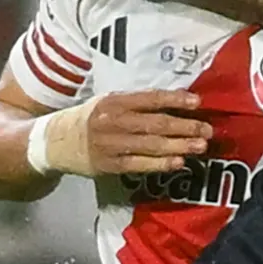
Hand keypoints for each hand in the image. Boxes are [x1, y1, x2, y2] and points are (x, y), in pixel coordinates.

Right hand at [81, 91, 213, 175]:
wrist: (55, 141)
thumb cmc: (89, 119)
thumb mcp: (107, 102)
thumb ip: (135, 104)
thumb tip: (174, 105)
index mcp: (115, 101)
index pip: (151, 99)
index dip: (176, 100)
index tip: (198, 102)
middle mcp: (113, 121)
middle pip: (156, 123)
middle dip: (185, 127)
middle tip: (208, 130)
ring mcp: (111, 144)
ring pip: (151, 145)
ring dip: (179, 146)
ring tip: (200, 147)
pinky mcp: (109, 164)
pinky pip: (140, 164)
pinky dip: (161, 164)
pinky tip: (178, 163)